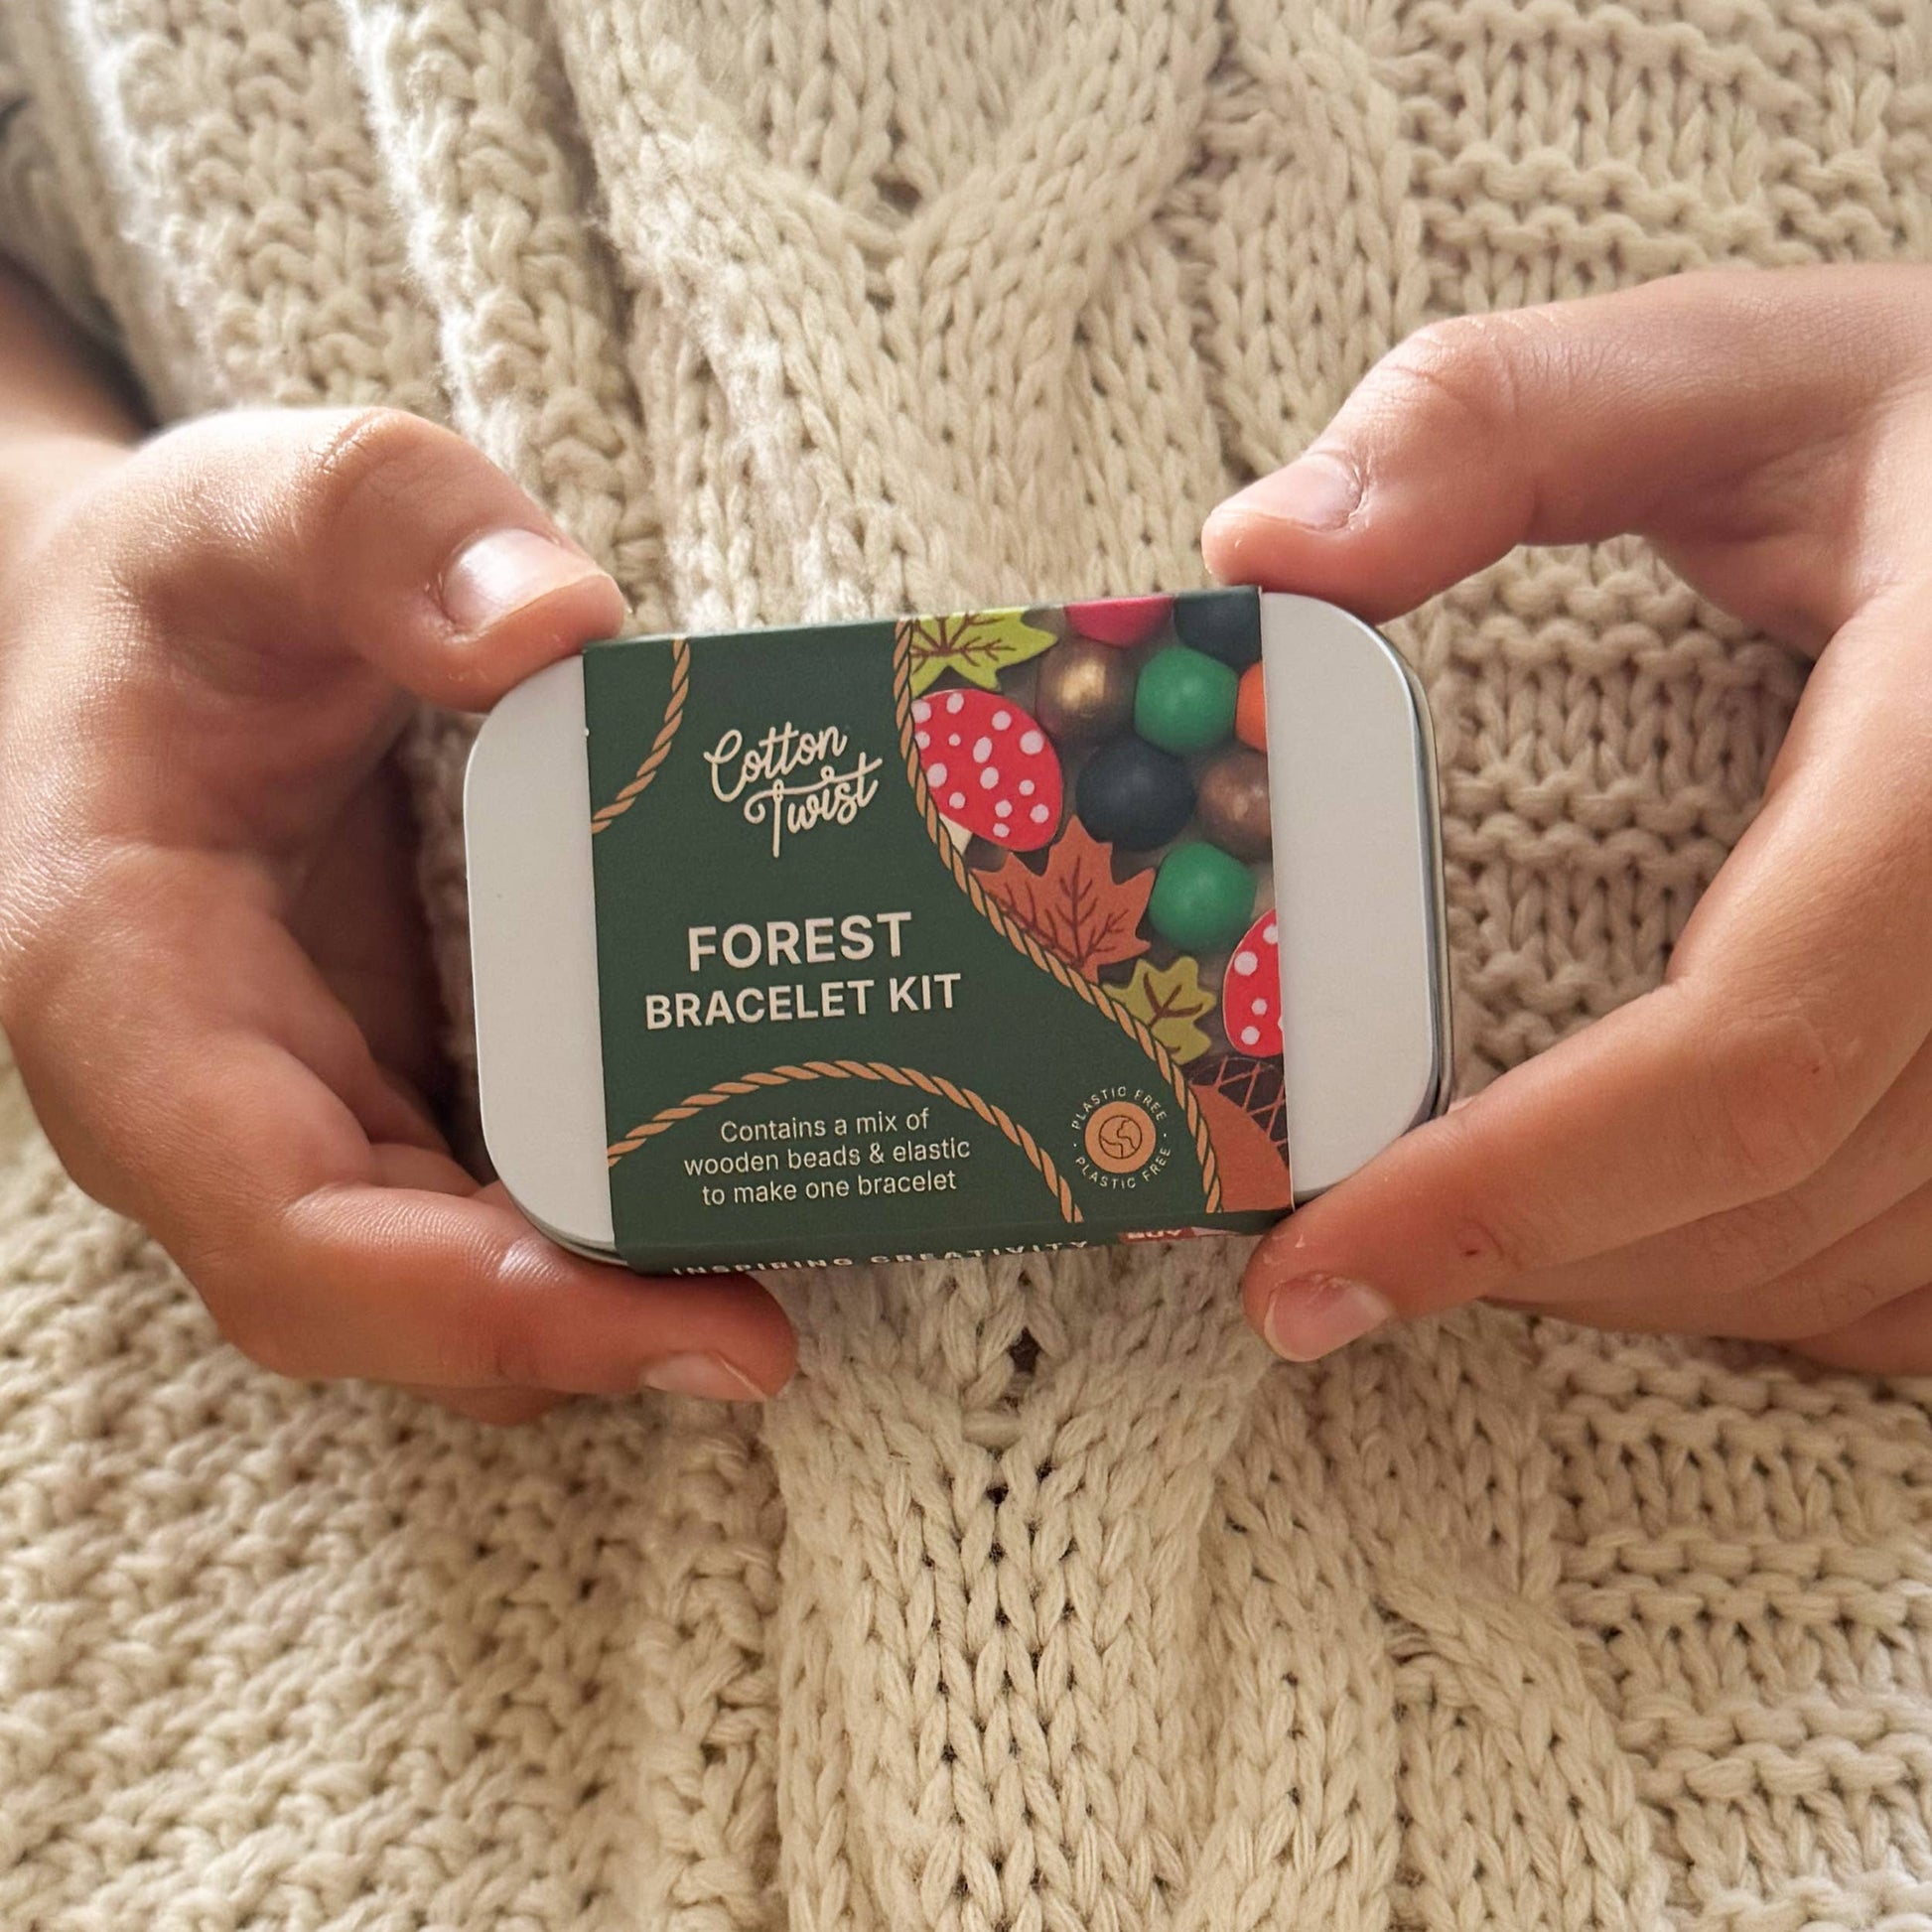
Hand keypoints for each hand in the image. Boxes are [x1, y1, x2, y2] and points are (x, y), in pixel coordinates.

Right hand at [0, 402, 795, 1420]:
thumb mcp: (254, 504)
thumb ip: (381, 527)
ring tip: (782, 1271)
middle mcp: (197, 1102)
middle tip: (768, 1333)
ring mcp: (286, 1115)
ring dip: (594, 1311)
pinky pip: (471, 1214)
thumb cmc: (179, 587)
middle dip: (571, 1336)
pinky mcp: (367, 1097)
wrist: (142, 636)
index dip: (475, 1308)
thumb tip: (561, 625)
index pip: (281, 1227)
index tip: (679, 1323)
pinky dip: (587, 1234)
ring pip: (431, 1289)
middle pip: (379, 1301)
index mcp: (127, 987)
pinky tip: (722, 1187)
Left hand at [1204, 264, 1931, 1373]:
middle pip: (1774, 1192)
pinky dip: (1748, 1283)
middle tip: (1313, 1255)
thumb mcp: (1728, 375)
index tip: (1303, 1269)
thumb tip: (1254, 550)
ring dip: (1613, 1278)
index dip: (1514, 1192)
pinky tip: (1620, 1239)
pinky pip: (1918, 1281)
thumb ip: (1485, 428)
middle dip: (1520, 1252)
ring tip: (1435, 1236)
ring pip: (1845, 1263)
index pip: (1747, 1050)